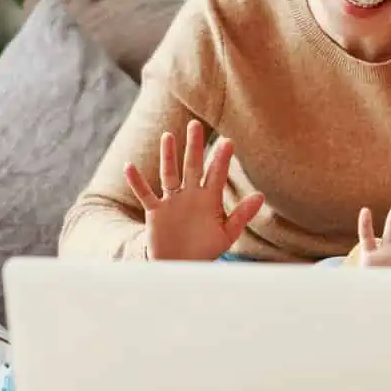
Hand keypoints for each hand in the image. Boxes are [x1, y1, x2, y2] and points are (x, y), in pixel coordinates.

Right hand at [125, 120, 265, 261]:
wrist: (181, 266)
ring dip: (168, 156)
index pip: (216, 174)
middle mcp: (190, 194)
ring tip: (168, 136)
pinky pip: (145, 194)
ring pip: (169, 173)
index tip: (228, 142)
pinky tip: (129, 166)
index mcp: (210, 198)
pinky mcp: (156, 211)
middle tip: (196, 125)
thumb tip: (261, 195)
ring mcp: (172, 201)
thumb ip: (242, 215)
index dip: (221, 158)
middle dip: (194, 146)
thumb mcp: (227, 234)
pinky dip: (136, 181)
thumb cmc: (206, 249)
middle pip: (192, 165)